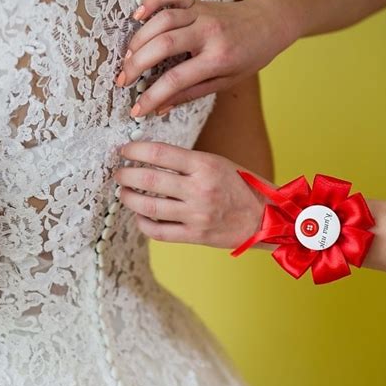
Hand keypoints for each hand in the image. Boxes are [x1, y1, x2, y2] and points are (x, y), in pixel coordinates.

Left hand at [113, 141, 271, 247]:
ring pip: (149, 207)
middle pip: (149, 180)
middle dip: (125, 174)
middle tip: (118, 172)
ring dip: (129, 198)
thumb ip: (187, 162)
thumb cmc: (242, 187)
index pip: (159, 153)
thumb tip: (150, 158)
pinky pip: (159, 231)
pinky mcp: (195, 235)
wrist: (266, 218)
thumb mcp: (218, 163)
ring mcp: (196, 215)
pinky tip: (140, 215)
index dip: (134, 150)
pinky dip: (143, 223)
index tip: (123, 150)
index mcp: (205, 165)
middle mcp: (199, 190)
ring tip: (123, 192)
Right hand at [117, 0, 293, 117]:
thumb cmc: (248, 57)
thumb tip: (160, 108)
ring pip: (163, 21)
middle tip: (122, 81)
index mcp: (217, 58)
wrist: (268, 23)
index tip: (136, 109)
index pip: (177, 79)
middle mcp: (208, 33)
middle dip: (137, 65)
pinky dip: (152, 1)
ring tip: (127, 59)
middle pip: (164, 46)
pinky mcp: (197, 1)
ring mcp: (201, 13)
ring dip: (139, 40)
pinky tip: (137, 16)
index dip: (153, 96)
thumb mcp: (225, 82)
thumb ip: (190, 93)